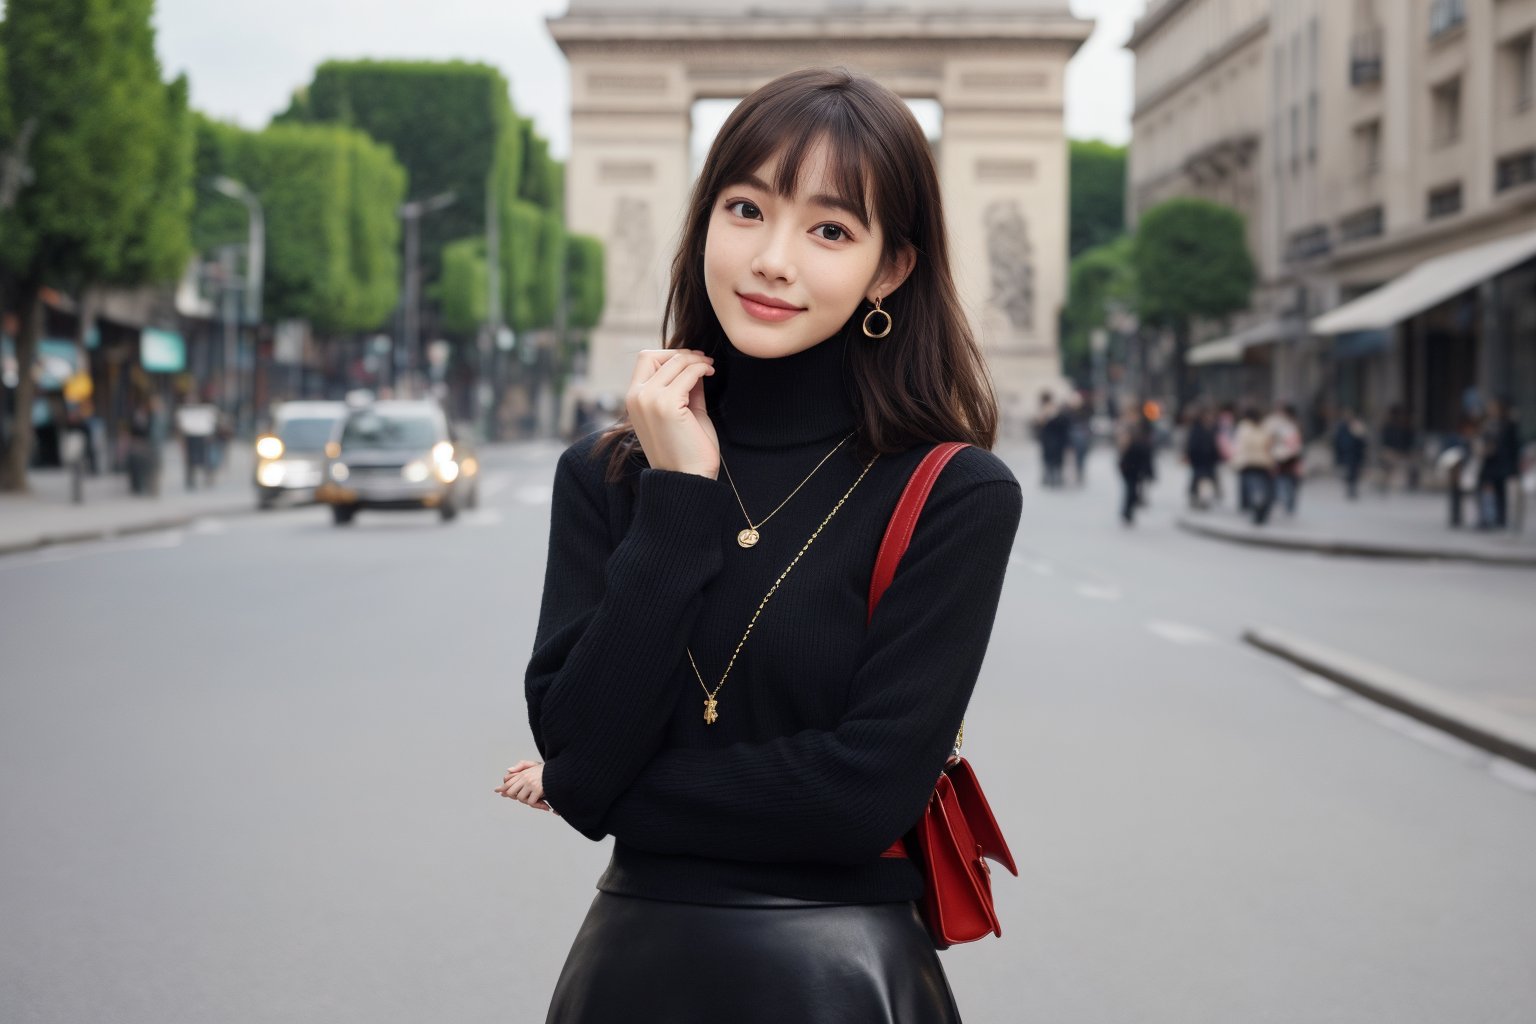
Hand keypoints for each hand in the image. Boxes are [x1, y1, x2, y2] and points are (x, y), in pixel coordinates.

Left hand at [495, 760, 555, 813]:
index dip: (503, 787)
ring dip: (527, 801)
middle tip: (526, 798)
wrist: (561, 771)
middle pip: (511, 791)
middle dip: (515, 797)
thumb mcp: (533, 764)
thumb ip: (520, 766)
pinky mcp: (538, 789)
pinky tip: (544, 804)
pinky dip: (536, 804)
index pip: (509, 781)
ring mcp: (531, 784)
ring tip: (536, 800)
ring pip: (520, 798)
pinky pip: (531, 802)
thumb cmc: (548, 769)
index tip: (497, 790)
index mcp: (524, 772)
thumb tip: (508, 770)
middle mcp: (525, 777)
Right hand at [626, 348, 718, 478]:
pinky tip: (711, 373)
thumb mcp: (680, 411)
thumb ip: (683, 388)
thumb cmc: (687, 449)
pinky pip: (688, 373)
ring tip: (710, 367)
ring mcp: (649, 400)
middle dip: (682, 354)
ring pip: (675, 362)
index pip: (645, 359)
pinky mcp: (666, 405)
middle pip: (655, 355)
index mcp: (633, 400)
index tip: (691, 361)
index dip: (669, 354)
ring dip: (696, 360)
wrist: (688, 479)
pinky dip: (702, 368)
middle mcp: (636, 397)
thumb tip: (693, 364)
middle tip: (704, 361)